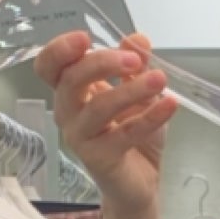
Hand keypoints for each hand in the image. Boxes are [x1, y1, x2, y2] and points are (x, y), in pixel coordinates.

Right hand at [34, 29, 176, 218]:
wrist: (142, 180)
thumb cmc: (132, 134)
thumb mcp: (139, 93)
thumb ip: (135, 66)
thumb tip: (138, 39)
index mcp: (72, 90)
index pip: (49, 66)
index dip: (59, 50)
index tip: (85, 38)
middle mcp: (69, 112)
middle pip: (70, 81)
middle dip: (101, 64)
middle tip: (134, 60)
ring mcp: (80, 137)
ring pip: (98, 108)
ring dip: (131, 90)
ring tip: (159, 80)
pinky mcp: (99, 159)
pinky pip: (124, 134)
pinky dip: (150, 117)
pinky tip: (170, 105)